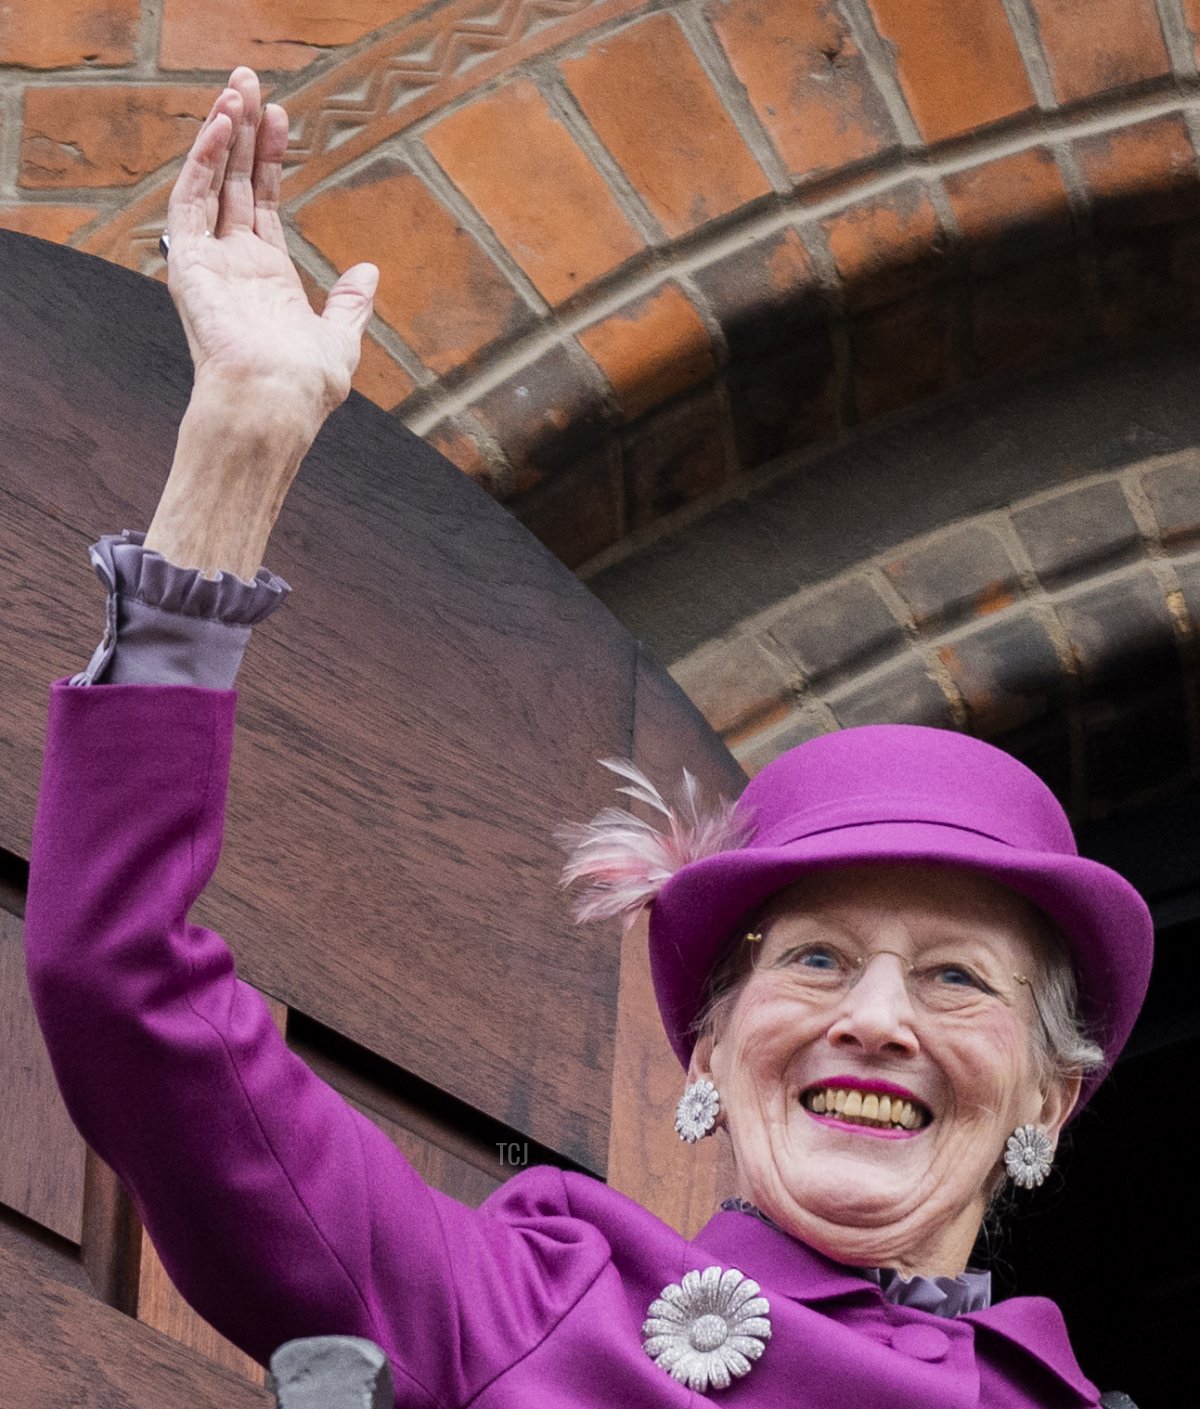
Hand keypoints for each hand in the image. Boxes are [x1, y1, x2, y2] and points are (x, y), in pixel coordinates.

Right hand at [165, 67, 378, 428]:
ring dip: (220, 133)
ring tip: (236, 88)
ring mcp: (208, 261)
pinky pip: (189, 199)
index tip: (281, 116)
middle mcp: (233, 263)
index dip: (268, 158)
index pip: (261, 201)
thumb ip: (351, 305)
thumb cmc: (306, 383)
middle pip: (232, 181)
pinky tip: (221, 126)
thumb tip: (369, 272)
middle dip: (242, 131)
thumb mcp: (341, 339)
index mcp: (266, 277)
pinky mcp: (188, 263)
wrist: (276, 401)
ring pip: (208, 181)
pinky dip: (203, 160)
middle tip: (250, 79)